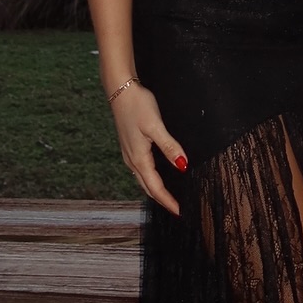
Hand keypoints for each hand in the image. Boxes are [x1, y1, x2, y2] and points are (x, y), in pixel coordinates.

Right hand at [109, 81, 186, 214]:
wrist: (120, 90)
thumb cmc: (137, 106)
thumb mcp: (156, 126)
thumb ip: (169, 146)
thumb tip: (182, 166)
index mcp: (138, 158)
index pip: (155, 187)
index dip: (168, 201)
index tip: (180, 213)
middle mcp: (132, 160)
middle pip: (148, 187)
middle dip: (162, 200)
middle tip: (177, 210)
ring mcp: (129, 154)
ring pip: (143, 179)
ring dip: (156, 190)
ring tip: (170, 197)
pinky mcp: (130, 146)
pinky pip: (141, 170)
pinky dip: (151, 179)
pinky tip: (158, 176)